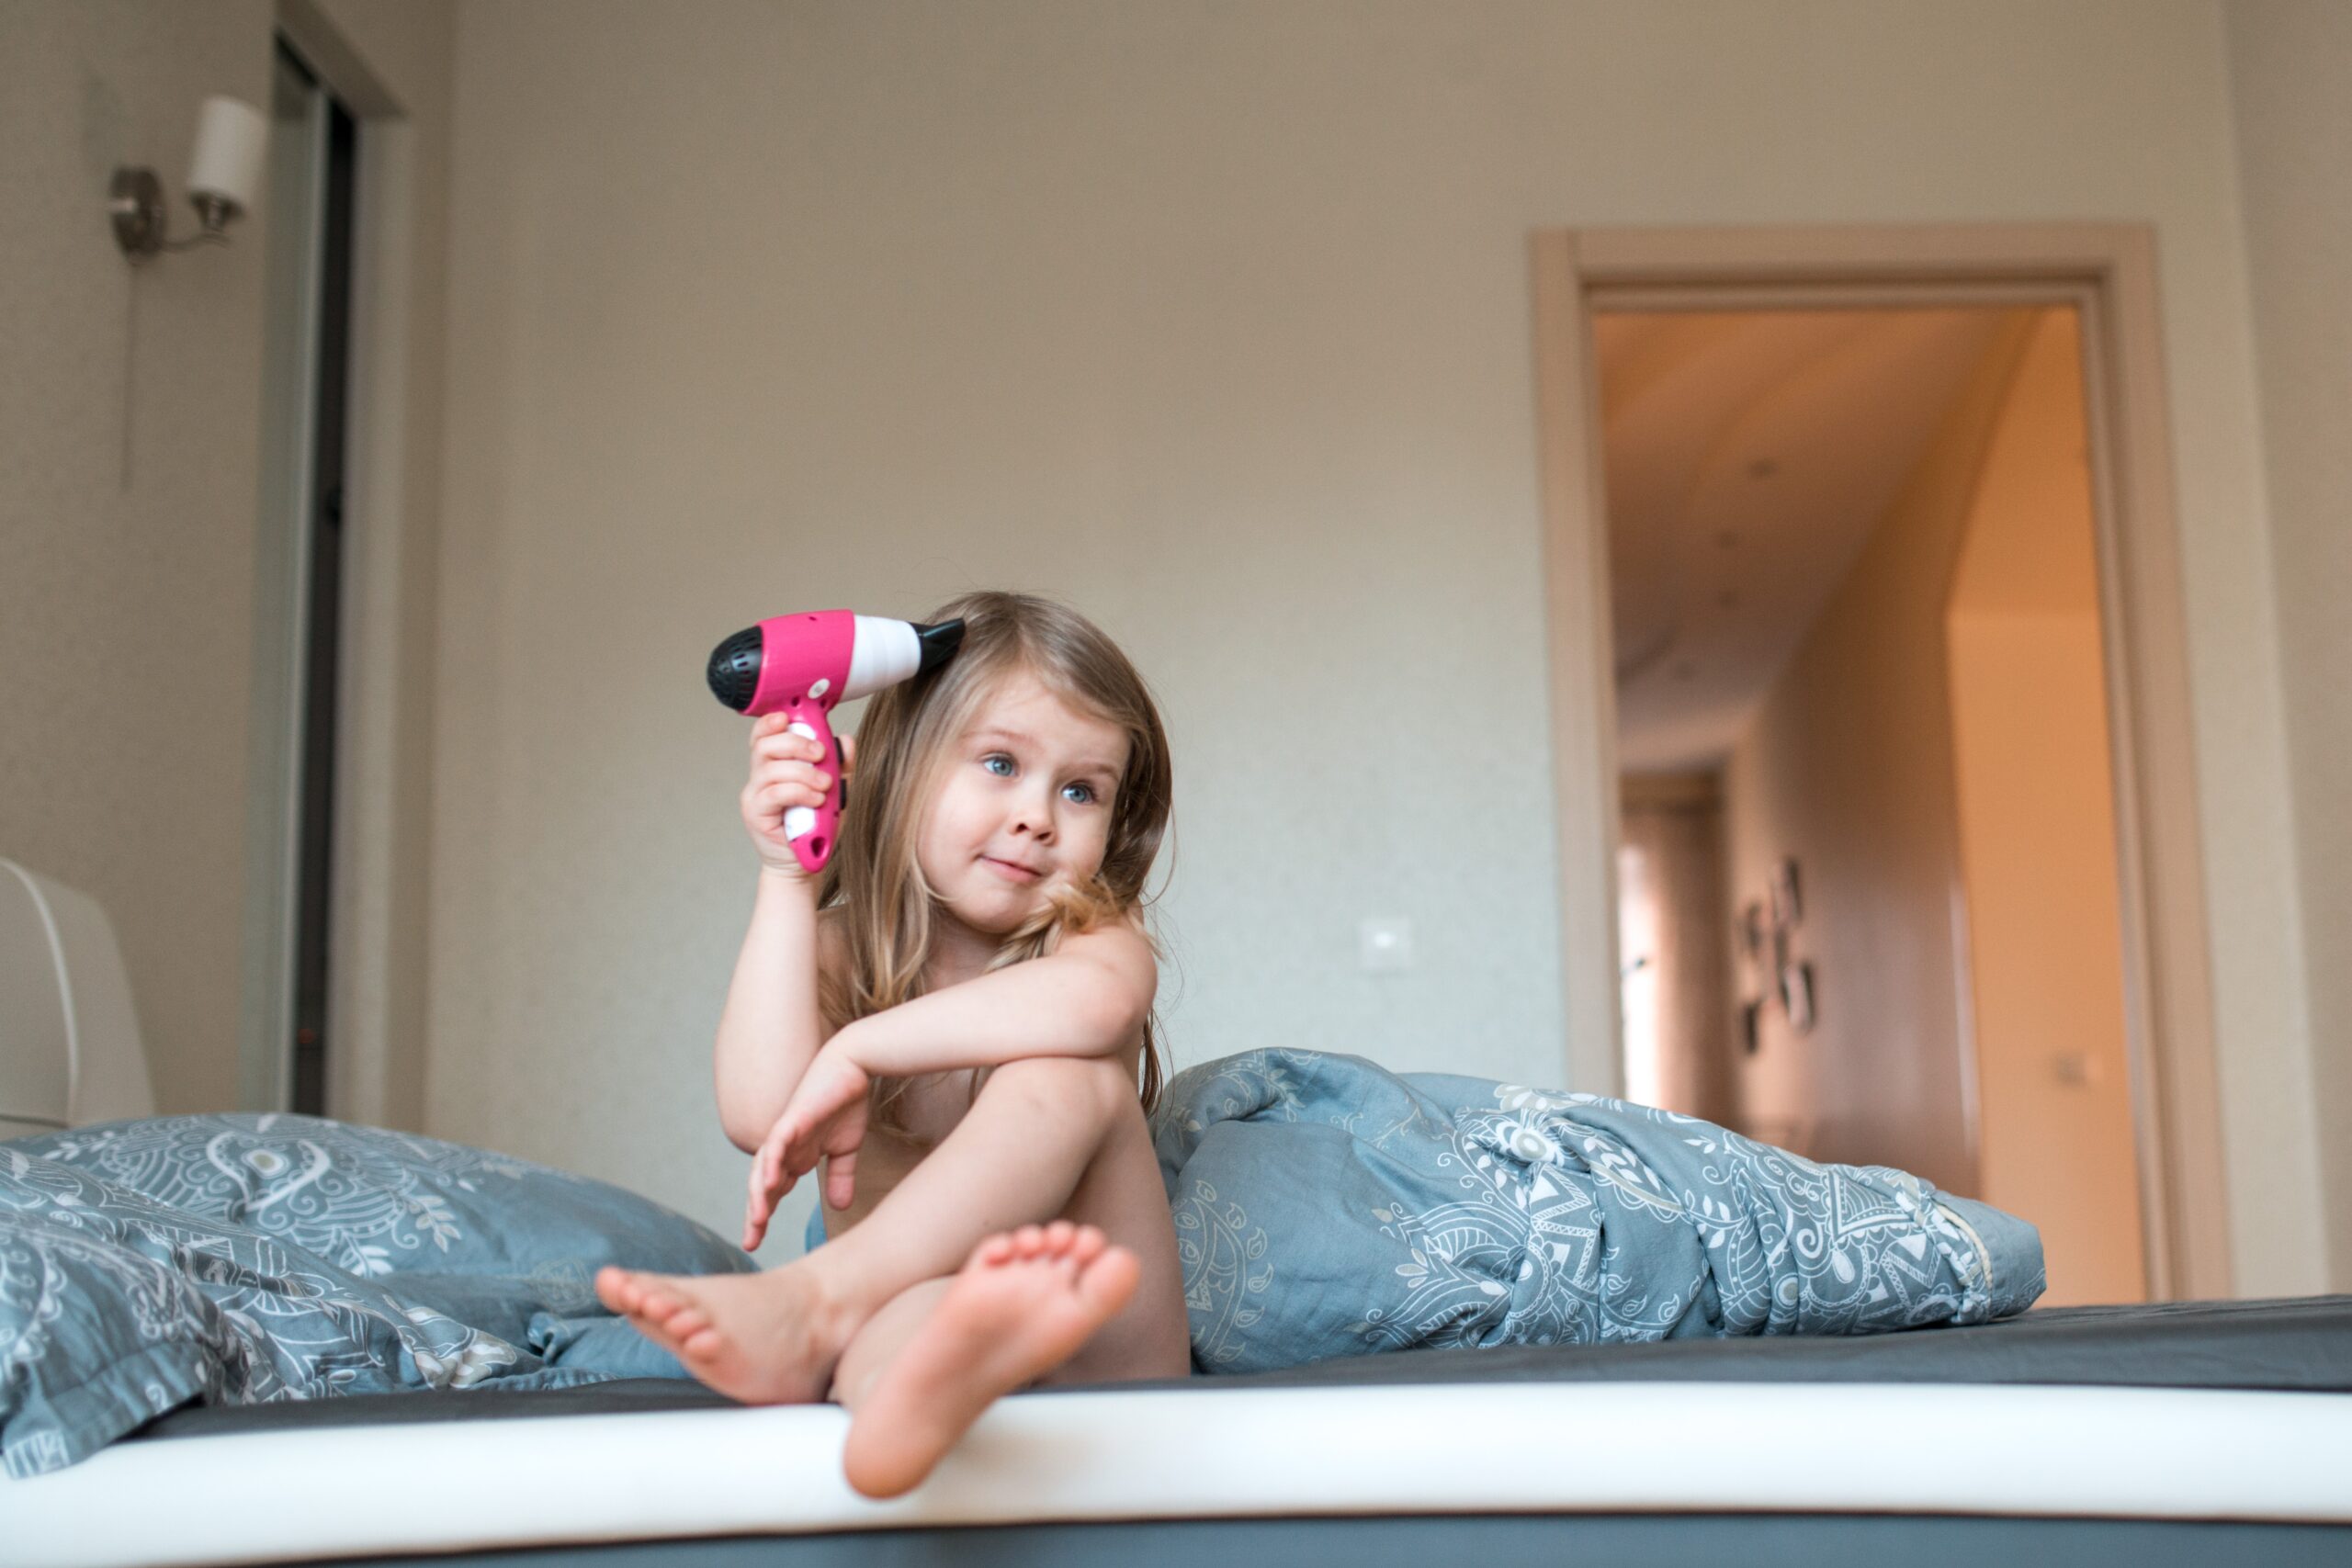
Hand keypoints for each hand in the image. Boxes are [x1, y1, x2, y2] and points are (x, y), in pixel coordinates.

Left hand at [740, 1044, 872, 1250]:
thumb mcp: (846, 1150)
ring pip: (764, 1167)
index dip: (762, 1215)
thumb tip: (840, 1207)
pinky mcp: (793, 1118)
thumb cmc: (846, 1103)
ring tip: (758, 1219)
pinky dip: (773, 1162)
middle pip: (761, 1185)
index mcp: (794, 1156)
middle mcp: (784, 1147)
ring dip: (760, 1193)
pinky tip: (771, 1181)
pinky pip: (777, 1142)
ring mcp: (786, 1133)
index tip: (755, 1242)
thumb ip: (839, 1177)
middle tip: (751, 1241)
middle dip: (755, 1213)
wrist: (853, 1066)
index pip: (773, 1192)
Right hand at [741, 716, 855, 879]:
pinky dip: (799, 792)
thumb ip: (839, 765)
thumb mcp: (836, 791)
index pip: (764, 735)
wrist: (805, 864)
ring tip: (824, 785)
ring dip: (803, 772)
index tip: (792, 716)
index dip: (773, 721)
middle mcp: (759, 777)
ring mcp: (755, 795)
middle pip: (765, 745)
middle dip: (796, 743)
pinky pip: (774, 793)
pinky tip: (815, 799)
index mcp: (774, 766)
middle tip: (820, 754)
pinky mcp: (756, 814)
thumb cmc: (815, 827)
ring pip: (771, 768)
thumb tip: (845, 740)